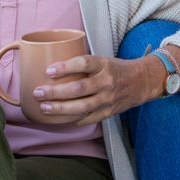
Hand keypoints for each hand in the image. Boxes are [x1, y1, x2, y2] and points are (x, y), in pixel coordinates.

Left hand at [32, 55, 163, 125]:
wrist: (142, 82)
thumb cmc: (116, 69)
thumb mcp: (103, 59)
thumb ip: (83, 65)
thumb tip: (52, 68)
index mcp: (104, 64)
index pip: (83, 63)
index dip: (65, 67)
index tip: (48, 71)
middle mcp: (107, 82)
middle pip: (78, 88)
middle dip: (55, 92)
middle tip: (38, 92)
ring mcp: (108, 99)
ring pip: (81, 107)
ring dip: (59, 108)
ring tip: (44, 107)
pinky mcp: (108, 113)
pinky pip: (87, 119)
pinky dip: (71, 120)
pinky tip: (58, 119)